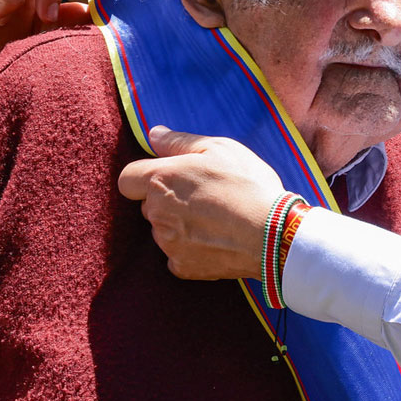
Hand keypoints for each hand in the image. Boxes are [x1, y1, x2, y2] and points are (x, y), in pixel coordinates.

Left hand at [118, 127, 284, 280]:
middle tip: (204, 195)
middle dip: (167, 199)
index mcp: (160, 179)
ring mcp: (167, 243)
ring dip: (179, 224)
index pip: (127, 179)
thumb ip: (179, 141)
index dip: (144, 176)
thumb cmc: (248, 185)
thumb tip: (153, 134)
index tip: (169, 176)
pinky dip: (191, 249)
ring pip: (163, 230)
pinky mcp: (182, 266)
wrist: (273, 235)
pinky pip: (177, 255)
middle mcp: (156, 212)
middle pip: (148, 204)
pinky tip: (216, 240)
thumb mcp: (219, 148)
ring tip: (216, 218)